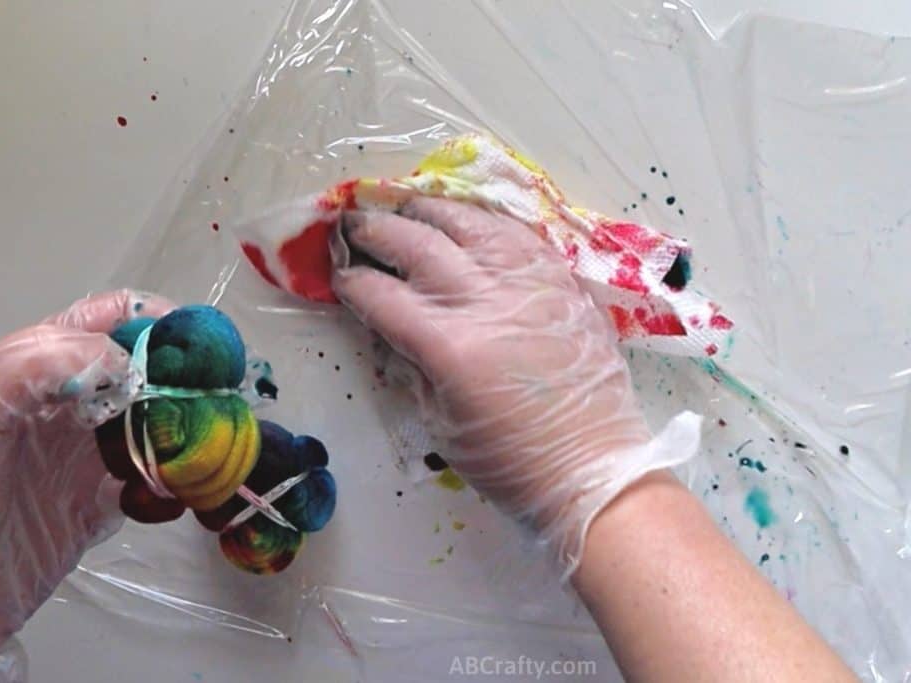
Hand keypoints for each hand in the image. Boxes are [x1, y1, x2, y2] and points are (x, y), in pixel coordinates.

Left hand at [0, 290, 173, 680]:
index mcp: (33, 369)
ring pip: (157, 420)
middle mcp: (67, 403)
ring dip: (188, 425)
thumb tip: (117, 359)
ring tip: (208, 441)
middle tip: (214, 391)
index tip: (190, 338)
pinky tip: (181, 489)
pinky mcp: (103, 500)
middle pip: (142, 368)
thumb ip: (30, 370)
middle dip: (183, 373)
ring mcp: (88, 452)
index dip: (148, 318)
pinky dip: (178, 479)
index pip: (101, 320)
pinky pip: (156, 478)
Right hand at [332, 197, 697, 577]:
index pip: (382, 296)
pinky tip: (469, 221)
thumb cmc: (510, 461)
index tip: (339, 276)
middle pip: (419, 246)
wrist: (593, 468)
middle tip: (355, 225)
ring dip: (431, 211)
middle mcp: (486, 302)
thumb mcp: (440, 424)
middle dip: (378, 231)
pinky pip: (518, 235)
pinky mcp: (562, 283)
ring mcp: (529, 285)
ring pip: (471, 224)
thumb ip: (411, 367)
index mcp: (449, 347)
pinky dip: (486, 222)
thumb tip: (388, 327)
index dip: (352, 282)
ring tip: (408, 207)